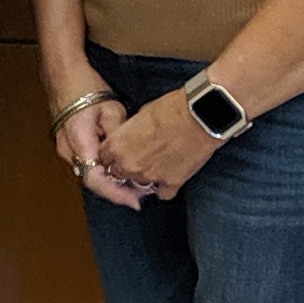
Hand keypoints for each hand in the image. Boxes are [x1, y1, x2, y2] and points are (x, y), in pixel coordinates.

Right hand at [54, 95, 146, 209]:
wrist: (62, 73)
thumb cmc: (85, 86)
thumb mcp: (111, 108)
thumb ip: (119, 136)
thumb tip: (128, 155)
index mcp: (79, 142)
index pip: (96, 180)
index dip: (116, 194)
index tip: (135, 202)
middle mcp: (67, 150)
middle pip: (92, 180)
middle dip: (116, 190)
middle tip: (140, 194)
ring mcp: (64, 147)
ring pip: (87, 172)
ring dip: (108, 181)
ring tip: (132, 183)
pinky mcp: (66, 143)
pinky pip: (83, 163)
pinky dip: (100, 170)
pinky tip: (116, 168)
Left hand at [95, 91, 223, 205]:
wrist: (200, 115)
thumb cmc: (170, 108)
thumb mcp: (140, 115)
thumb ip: (128, 133)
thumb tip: (129, 139)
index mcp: (116, 146)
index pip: (104, 159)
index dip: (113, 155)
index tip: (121, 152)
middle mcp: (128, 165)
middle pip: (118, 175)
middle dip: (126, 168)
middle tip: (141, 158)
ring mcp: (149, 176)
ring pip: (139, 185)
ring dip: (146, 177)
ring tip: (159, 164)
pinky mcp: (171, 183)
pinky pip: (163, 194)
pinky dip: (166, 187)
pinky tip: (171, 176)